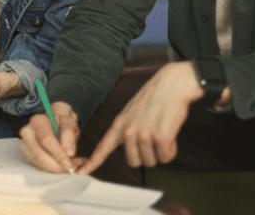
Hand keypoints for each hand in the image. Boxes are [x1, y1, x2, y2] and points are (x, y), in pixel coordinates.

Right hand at [19, 101, 83, 172]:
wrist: (54, 124)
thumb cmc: (61, 122)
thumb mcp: (70, 123)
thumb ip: (69, 135)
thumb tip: (69, 152)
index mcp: (37, 121)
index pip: (47, 141)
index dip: (59, 155)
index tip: (70, 164)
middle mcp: (27, 133)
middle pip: (40, 156)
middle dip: (58, 166)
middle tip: (72, 167)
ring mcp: (26, 145)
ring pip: (40, 164)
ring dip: (56, 168)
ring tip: (70, 164)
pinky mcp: (28, 155)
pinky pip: (40, 167)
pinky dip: (53, 169)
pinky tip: (62, 164)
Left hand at [81, 61, 202, 172]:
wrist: (172, 84)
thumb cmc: (155, 97)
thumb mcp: (132, 111)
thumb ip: (127, 128)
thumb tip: (130, 146)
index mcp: (119, 123)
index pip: (103, 147)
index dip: (93, 161)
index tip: (82, 171)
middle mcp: (129, 130)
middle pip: (134, 162)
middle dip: (146, 156)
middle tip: (153, 140)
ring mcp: (144, 134)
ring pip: (151, 161)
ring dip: (160, 152)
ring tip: (162, 132)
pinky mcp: (160, 137)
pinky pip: (166, 157)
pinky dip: (171, 150)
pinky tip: (170, 134)